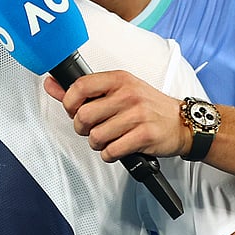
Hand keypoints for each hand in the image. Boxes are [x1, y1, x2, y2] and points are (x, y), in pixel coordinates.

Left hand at [43, 70, 190, 160]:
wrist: (182, 123)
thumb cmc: (149, 107)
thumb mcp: (119, 90)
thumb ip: (84, 90)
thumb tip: (51, 84)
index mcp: (119, 79)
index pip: (80, 86)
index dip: (69, 103)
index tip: (74, 110)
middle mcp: (128, 94)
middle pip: (84, 116)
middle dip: (83, 129)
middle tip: (93, 129)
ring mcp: (137, 115)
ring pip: (96, 137)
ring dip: (98, 144)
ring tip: (109, 139)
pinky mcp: (144, 135)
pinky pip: (111, 151)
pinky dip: (110, 154)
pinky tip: (118, 147)